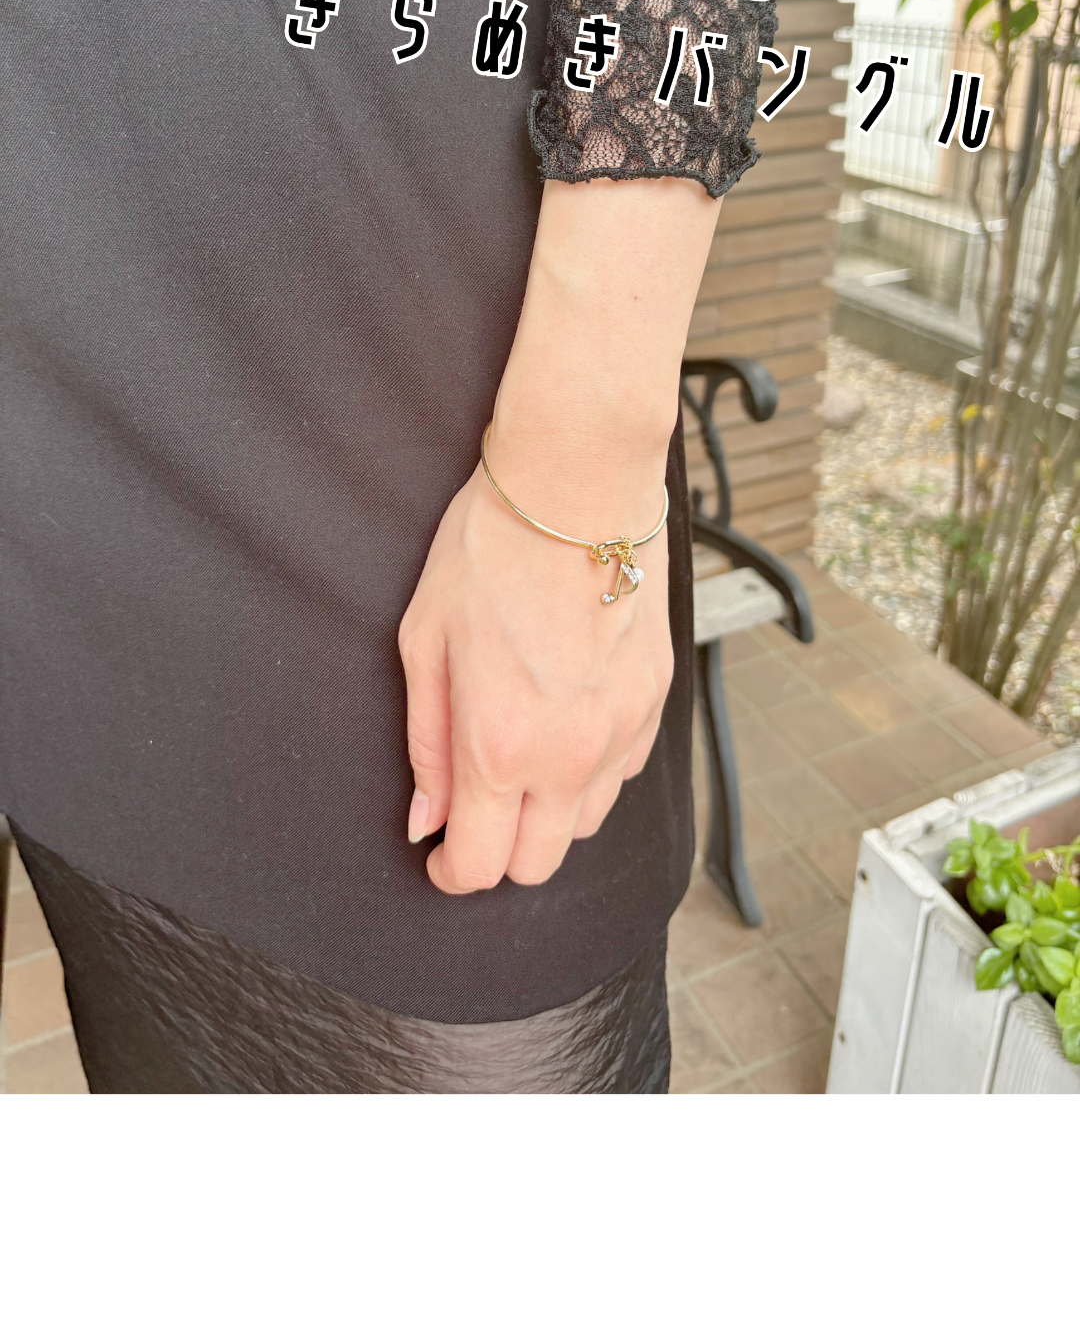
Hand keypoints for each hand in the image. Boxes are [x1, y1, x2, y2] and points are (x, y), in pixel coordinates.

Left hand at [398, 455, 672, 893]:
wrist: (577, 488)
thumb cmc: (489, 551)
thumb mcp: (425, 640)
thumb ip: (427, 742)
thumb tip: (425, 818)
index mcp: (500, 746)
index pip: (480, 864)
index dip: (450, 871)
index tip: (437, 854)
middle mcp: (569, 756)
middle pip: (538, 865)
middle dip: (498, 855)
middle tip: (471, 815)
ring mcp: (620, 732)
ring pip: (585, 824)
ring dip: (547, 815)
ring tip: (518, 761)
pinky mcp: (654, 703)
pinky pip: (621, 773)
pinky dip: (589, 772)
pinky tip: (563, 726)